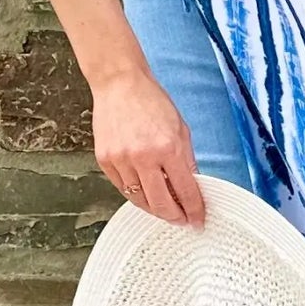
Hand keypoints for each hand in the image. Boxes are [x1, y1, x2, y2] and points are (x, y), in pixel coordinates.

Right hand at [93, 66, 205, 224]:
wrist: (120, 85)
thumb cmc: (151, 102)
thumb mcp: (180, 129)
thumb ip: (187, 160)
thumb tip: (192, 188)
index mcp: (167, 148)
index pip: (185, 191)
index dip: (194, 210)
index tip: (198, 220)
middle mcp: (143, 157)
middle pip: (161, 204)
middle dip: (175, 217)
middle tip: (182, 220)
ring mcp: (121, 161)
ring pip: (140, 201)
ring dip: (155, 209)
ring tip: (165, 208)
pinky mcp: (106, 161)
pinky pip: (123, 189)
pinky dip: (136, 195)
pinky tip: (146, 193)